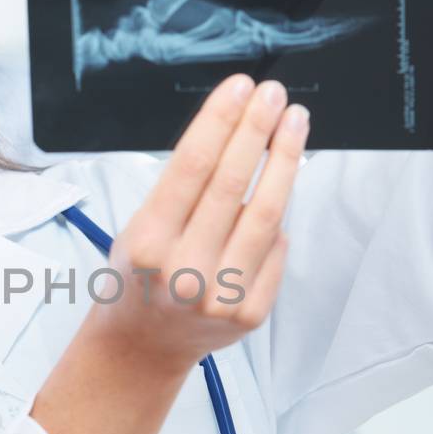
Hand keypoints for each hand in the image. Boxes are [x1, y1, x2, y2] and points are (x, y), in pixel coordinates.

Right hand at [90, 74, 309, 371]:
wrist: (143, 346)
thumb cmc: (140, 277)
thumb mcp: (138, 228)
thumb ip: (181, 192)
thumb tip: (236, 133)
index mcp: (150, 243)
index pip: (192, 165)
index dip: (221, 120)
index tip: (241, 88)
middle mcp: (185, 270)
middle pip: (232, 183)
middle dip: (257, 130)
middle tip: (274, 95)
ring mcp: (221, 295)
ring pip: (266, 214)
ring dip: (284, 161)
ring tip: (294, 125)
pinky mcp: (249, 313)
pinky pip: (275, 251)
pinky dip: (279, 219)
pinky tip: (280, 189)